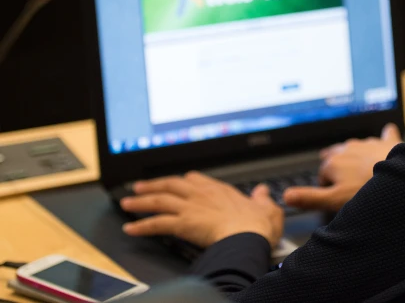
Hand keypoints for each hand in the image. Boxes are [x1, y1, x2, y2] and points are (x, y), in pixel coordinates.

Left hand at [120, 171, 283, 248]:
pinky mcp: (182, 224)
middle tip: (139, 186)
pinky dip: (142, 226)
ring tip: (127, 203)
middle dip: (153, 185)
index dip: (184, 180)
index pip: (196, 179)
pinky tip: (130, 229)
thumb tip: (263, 192)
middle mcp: (201, 195)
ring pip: (159, 201)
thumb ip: (263, 199)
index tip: (178, 180)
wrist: (248, 235)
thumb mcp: (267, 208)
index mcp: (220, 190)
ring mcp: (190, 208)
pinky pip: (156, 223)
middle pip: (171, 185)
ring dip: (140, 202)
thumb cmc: (257, 226)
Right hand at [283, 124, 402, 211]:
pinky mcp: (386, 142)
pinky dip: (384, 137)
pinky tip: (387, 135)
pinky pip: (384, 135)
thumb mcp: (334, 200)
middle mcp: (347, 149)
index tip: (334, 197)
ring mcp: (367, 143)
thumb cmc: (367, 190)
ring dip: (355, 155)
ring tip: (358, 166)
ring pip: (356, 147)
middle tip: (343, 181)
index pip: (322, 175)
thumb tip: (286, 196)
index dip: (327, 187)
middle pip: (336, 157)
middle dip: (337, 168)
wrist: (400, 178)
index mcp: (333, 163)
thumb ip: (310, 197)